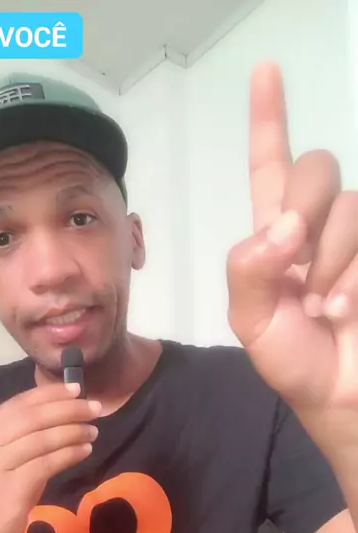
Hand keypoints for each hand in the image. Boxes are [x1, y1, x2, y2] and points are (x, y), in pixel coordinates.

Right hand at [0, 382, 99, 532]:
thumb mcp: (3, 458)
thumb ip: (22, 434)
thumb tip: (63, 409)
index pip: (19, 403)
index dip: (50, 394)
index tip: (76, 389)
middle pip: (34, 417)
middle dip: (68, 409)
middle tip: (94, 408)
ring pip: (43, 438)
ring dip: (73, 431)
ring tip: (93, 430)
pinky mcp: (12, 486)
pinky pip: (48, 462)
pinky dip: (70, 453)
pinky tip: (85, 451)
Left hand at [227, 62, 357, 415]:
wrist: (339, 396)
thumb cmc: (294, 360)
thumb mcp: (251, 319)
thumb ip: (249, 268)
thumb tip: (285, 225)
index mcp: (275, 235)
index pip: (271, 165)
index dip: (270, 118)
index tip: (268, 70)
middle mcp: (318, 225)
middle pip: (316, 167)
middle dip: (304, 211)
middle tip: (299, 270)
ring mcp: (356, 239)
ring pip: (351, 206)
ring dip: (332, 264)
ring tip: (326, 310)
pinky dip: (355, 279)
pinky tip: (347, 310)